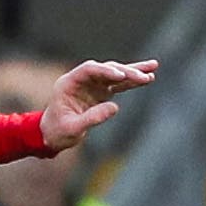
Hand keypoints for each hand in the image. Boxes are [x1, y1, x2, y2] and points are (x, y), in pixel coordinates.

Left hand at [41, 59, 157, 152]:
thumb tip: (115, 107)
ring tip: (152, 69)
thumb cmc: (57, 132)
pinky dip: (132, 81)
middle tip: (143, 77)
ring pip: (115, 74)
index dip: (105, 70)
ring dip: (133, 72)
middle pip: (105, 70)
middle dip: (125, 72)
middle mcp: (81, 80)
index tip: (121, 75)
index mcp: (68, 84)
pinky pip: (119, 84)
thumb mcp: (72, 128)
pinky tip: (149, 77)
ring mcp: (92, 85)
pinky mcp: (101, 92)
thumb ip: (91, 118)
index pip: (88, 69)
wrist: (52, 136)